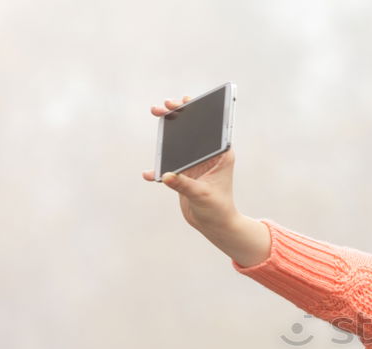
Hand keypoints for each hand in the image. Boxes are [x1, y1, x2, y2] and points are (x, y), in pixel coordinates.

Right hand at [142, 95, 239, 230]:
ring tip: (157, 114)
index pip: (213, 128)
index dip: (201, 112)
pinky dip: (159, 167)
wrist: (213, 225)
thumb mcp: (202, 195)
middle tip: (165, 106)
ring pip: (179, 142)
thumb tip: (167, 175)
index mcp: (221, 155)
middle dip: (180, 116)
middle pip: (194, 130)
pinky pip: (169, 164)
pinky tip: (150, 174)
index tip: (187, 100)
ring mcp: (195, 163)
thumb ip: (184, 184)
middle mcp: (209, 156)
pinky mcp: (183, 173)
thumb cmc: (217, 209)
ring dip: (167, 132)